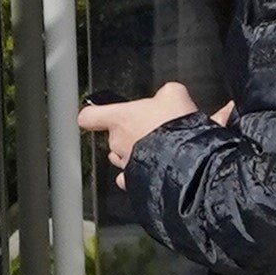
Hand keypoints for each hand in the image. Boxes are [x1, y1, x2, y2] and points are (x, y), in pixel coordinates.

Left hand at [73, 79, 202, 175]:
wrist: (186, 158)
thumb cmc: (173, 126)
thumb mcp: (174, 94)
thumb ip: (164, 93)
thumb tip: (167, 95)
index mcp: (119, 118)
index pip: (89, 117)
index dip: (93, 114)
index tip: (96, 113)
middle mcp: (117, 142)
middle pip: (112, 137)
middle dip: (128, 133)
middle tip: (148, 129)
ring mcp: (125, 163)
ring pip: (122, 157)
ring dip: (135, 152)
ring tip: (155, 148)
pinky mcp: (135, 180)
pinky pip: (131, 177)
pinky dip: (138, 174)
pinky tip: (152, 168)